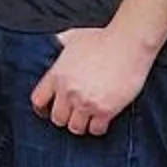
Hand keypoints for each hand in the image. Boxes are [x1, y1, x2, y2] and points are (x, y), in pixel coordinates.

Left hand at [30, 25, 156, 135]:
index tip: (48, 110)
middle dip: (65, 117)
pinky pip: (95, 130)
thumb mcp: (73, 37)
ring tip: (88, 117)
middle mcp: (68, 91)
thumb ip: (59, 43)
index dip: (43, 108)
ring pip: (75, 128)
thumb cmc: (103, 38)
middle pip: (57, 119)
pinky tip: (102, 119)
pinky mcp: (105, 110)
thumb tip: (53, 42)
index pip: (38, 100)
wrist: (128, 43)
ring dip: (81, 124)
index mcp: (57, 75)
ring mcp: (86, 102)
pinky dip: (98, 127)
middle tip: (73, 114)